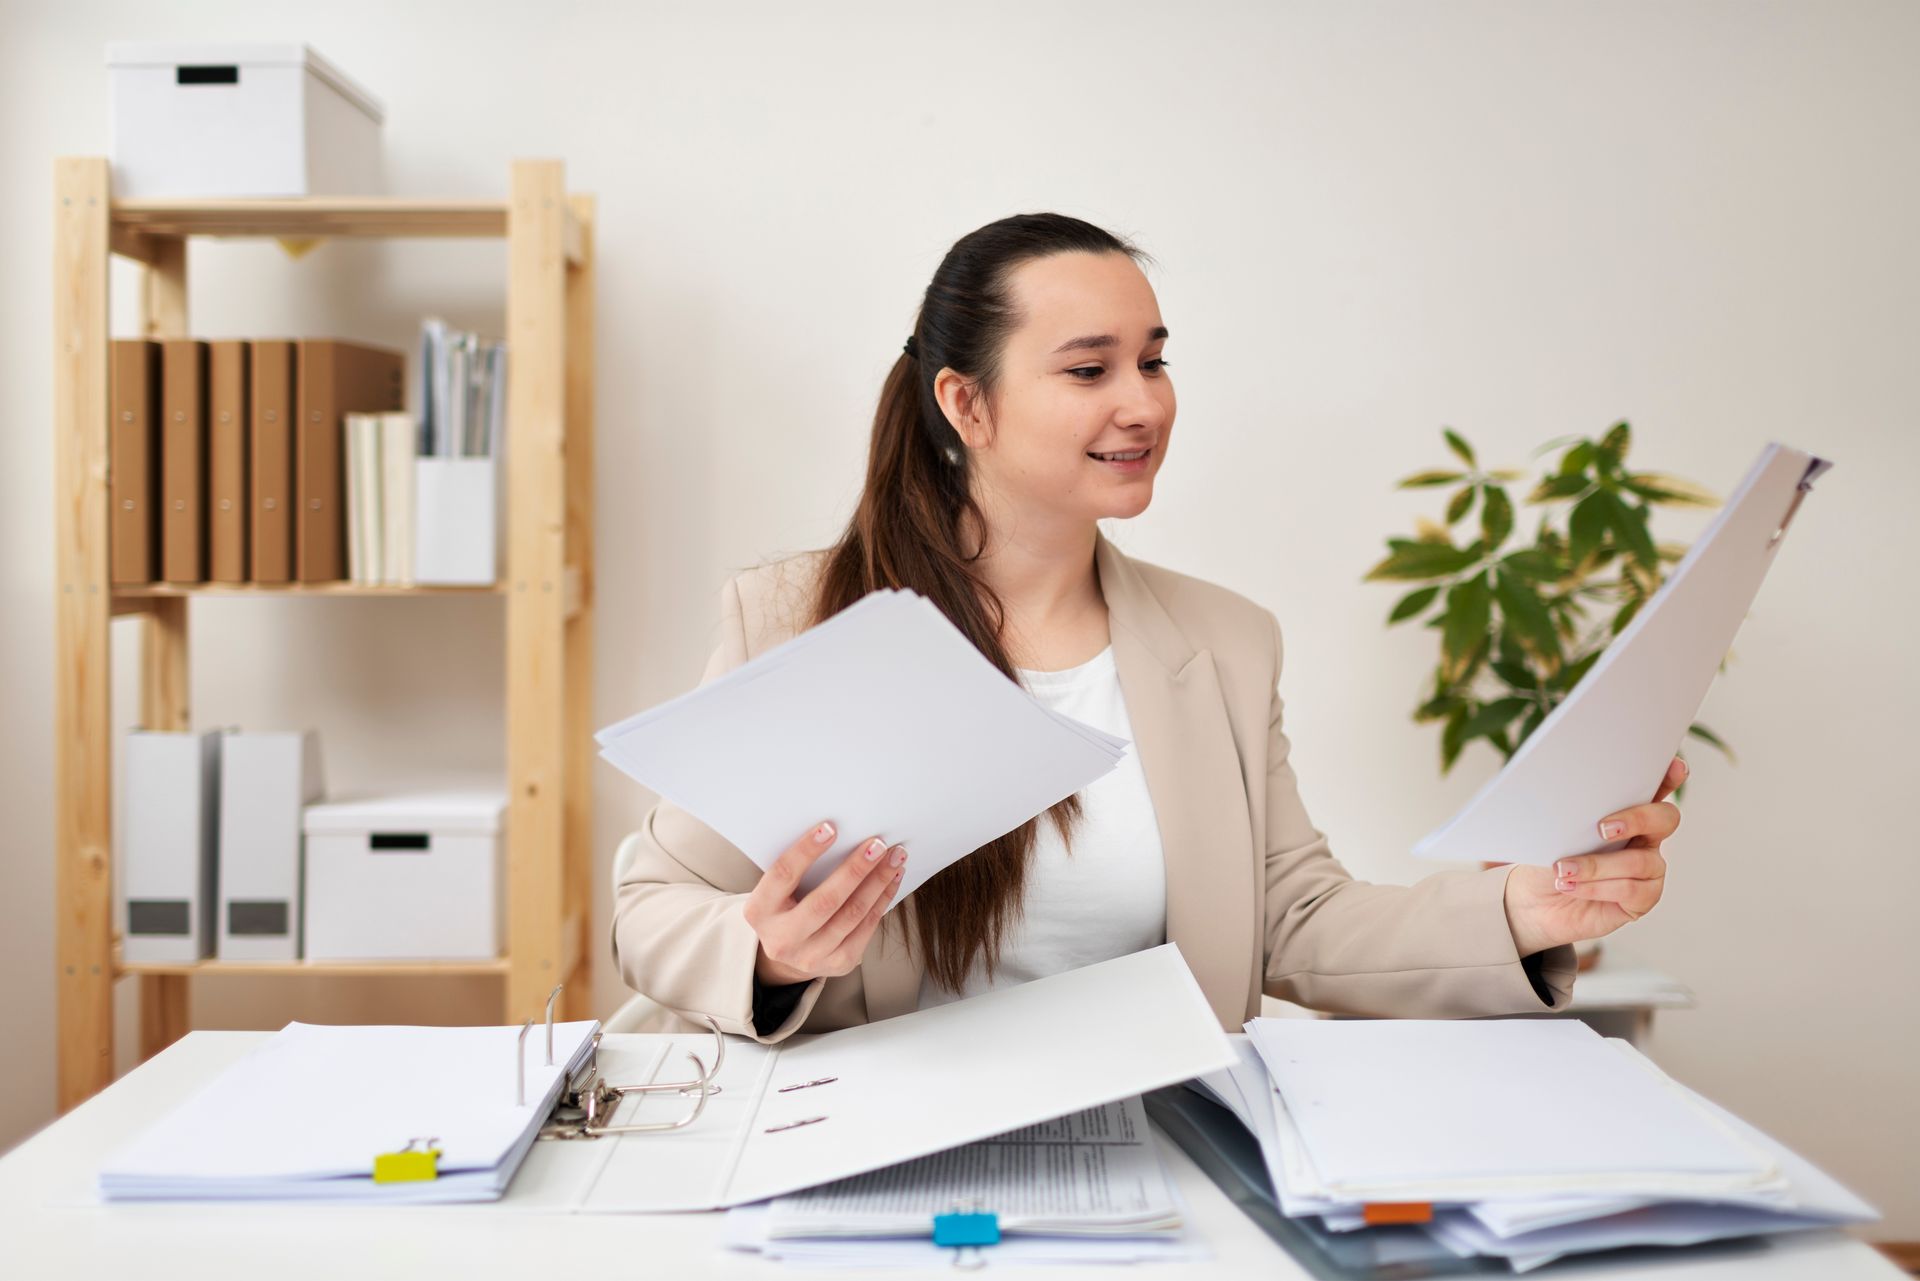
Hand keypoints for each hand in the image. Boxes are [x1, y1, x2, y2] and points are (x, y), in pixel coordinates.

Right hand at [743, 820, 906, 985]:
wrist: (790, 952)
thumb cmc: (786, 907)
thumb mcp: (778, 890)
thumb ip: (798, 869)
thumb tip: (838, 835)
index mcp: (760, 911)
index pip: (783, 875)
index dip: (806, 851)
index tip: (830, 828)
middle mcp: (782, 938)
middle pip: (825, 901)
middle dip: (855, 869)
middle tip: (878, 844)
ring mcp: (811, 955)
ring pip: (852, 914)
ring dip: (878, 882)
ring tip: (893, 859)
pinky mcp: (838, 963)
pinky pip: (866, 928)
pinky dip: (882, 900)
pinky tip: (891, 881)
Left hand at [1503, 757, 1683, 956]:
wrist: (1532, 900)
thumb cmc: (1544, 857)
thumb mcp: (1551, 830)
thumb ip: (1568, 812)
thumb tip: (1564, 796)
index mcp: (1624, 811)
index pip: (1654, 787)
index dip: (1668, 776)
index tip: (1674, 766)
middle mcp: (1644, 837)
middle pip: (1665, 819)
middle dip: (1638, 819)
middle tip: (1602, 828)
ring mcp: (1647, 869)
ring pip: (1639, 861)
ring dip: (1595, 866)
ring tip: (1562, 869)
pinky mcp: (1641, 899)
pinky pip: (1630, 890)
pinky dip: (1596, 887)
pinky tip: (1570, 886)